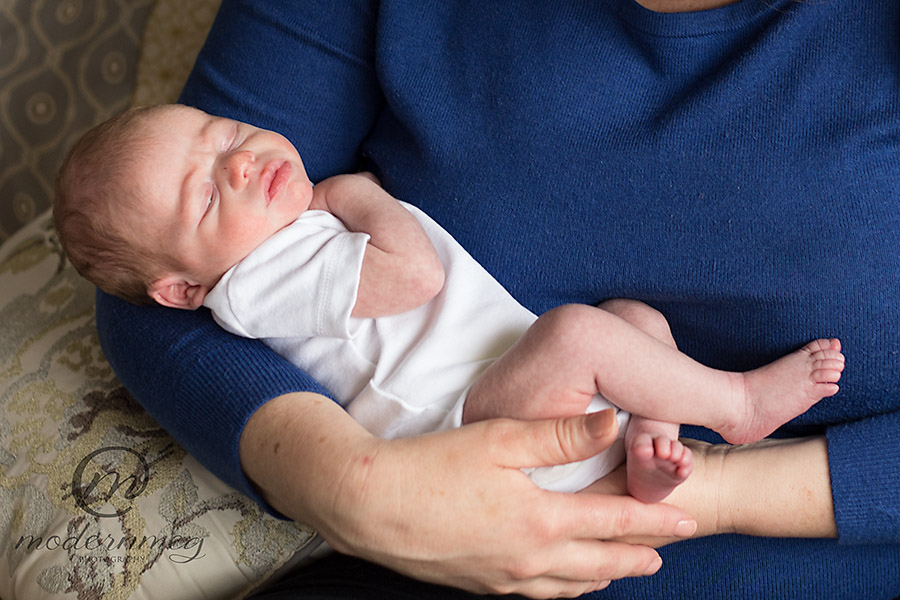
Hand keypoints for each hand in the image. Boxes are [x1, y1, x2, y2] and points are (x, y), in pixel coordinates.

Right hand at [316, 410, 697, 597]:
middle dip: (637, 558)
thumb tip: (614, 424)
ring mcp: (503, 577)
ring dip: (601, 575)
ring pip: (568, 585)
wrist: (367, 505)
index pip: (615, 524)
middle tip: (665, 554)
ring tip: (620, 569)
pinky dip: (561, 586)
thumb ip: (560, 436)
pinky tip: (559, 578)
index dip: (655, 521)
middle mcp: (529, 558)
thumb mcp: (498, 440)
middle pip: (599, 563)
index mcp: (541, 521)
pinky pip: (535, 591)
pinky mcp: (478, 583)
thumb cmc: (430, 467)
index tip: (688, 520)